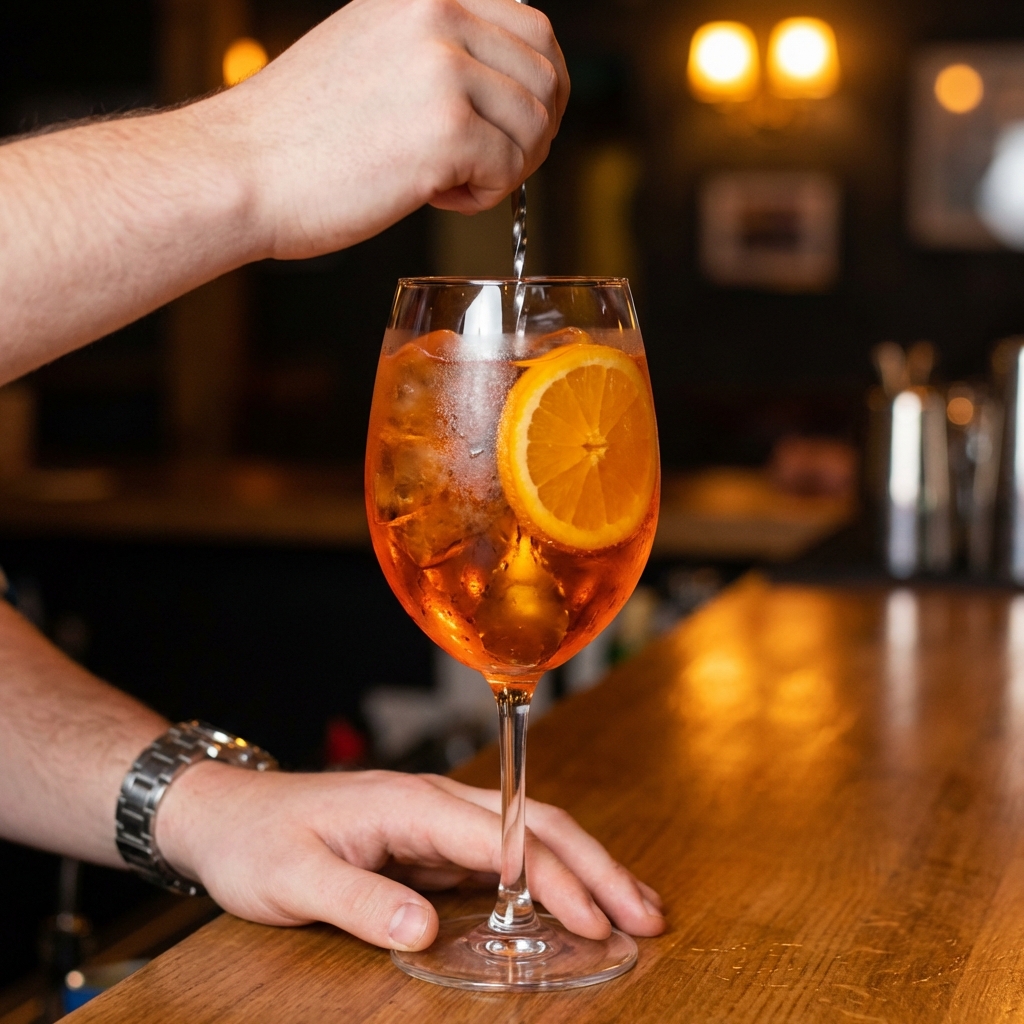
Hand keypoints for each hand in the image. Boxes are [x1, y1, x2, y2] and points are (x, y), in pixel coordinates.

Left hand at [156, 764, 664, 949]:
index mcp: (412, 803)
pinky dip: (549, 881)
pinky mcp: (432, 845)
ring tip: (633, 907)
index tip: (596, 919)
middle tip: (648, 912)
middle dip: (596, 865)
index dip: (554, 877)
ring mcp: (437, 823)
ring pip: (529, 837)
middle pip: (536, 823)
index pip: (502, 836)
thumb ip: (358, 901)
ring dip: (584, 869)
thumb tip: (426, 931)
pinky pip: (503, 860)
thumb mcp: (292, 879)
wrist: (227, 814)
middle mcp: (436, 804)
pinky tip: (571, 906)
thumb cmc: (256, 840)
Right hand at [209, 0, 568, 259]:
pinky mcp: (447, 131)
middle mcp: (439, 17)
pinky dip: (485, 197)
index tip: (523, 122)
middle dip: (534, 132)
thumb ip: (437, 49)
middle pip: (547, 75)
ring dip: (507, 168)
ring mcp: (445, 71)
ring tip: (452, 182)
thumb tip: (501, 79)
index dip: (543, 83)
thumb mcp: (371, 49)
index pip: (531, 24)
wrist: (244, 172)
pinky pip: (510, 171)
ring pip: (534, 127)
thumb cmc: (299, 132)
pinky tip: (437, 196)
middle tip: (494, 165)